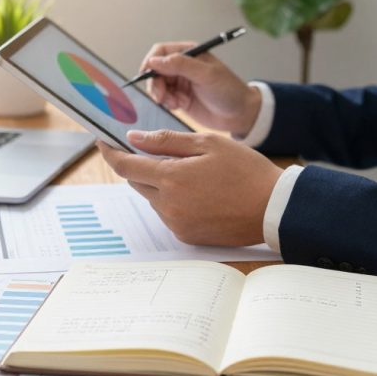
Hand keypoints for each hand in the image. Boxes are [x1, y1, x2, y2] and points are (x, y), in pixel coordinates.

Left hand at [98, 130, 283, 245]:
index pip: (125, 166)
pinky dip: (174, 201)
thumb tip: (133, 139)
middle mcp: (168, 205)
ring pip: (153, 198)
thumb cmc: (245, 170)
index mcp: (172, 179)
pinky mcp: (187, 236)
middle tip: (160, 152)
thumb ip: (166, 141)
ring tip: (193, 174)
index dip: (110, 152)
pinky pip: (168, 214)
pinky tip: (200, 193)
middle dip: (141, 166)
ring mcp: (177, 224)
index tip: (103, 141)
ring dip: (161, 184)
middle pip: (137, 183)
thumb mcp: (208, 143)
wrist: (273, 208)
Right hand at [142, 42, 261, 135]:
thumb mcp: (206, 75)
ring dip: (162, 95)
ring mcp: (180, 82)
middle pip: (155, 70)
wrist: (240, 114)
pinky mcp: (180, 98)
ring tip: (176, 103)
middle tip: (161, 97)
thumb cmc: (228, 90)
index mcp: (189, 53)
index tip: (146, 74)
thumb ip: (180, 65)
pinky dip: (168, 103)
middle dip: (155, 83)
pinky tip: (180, 106)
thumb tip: (154, 61)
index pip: (161, 51)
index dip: (151, 61)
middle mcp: (182, 66)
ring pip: (157, 86)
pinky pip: (164, 98)